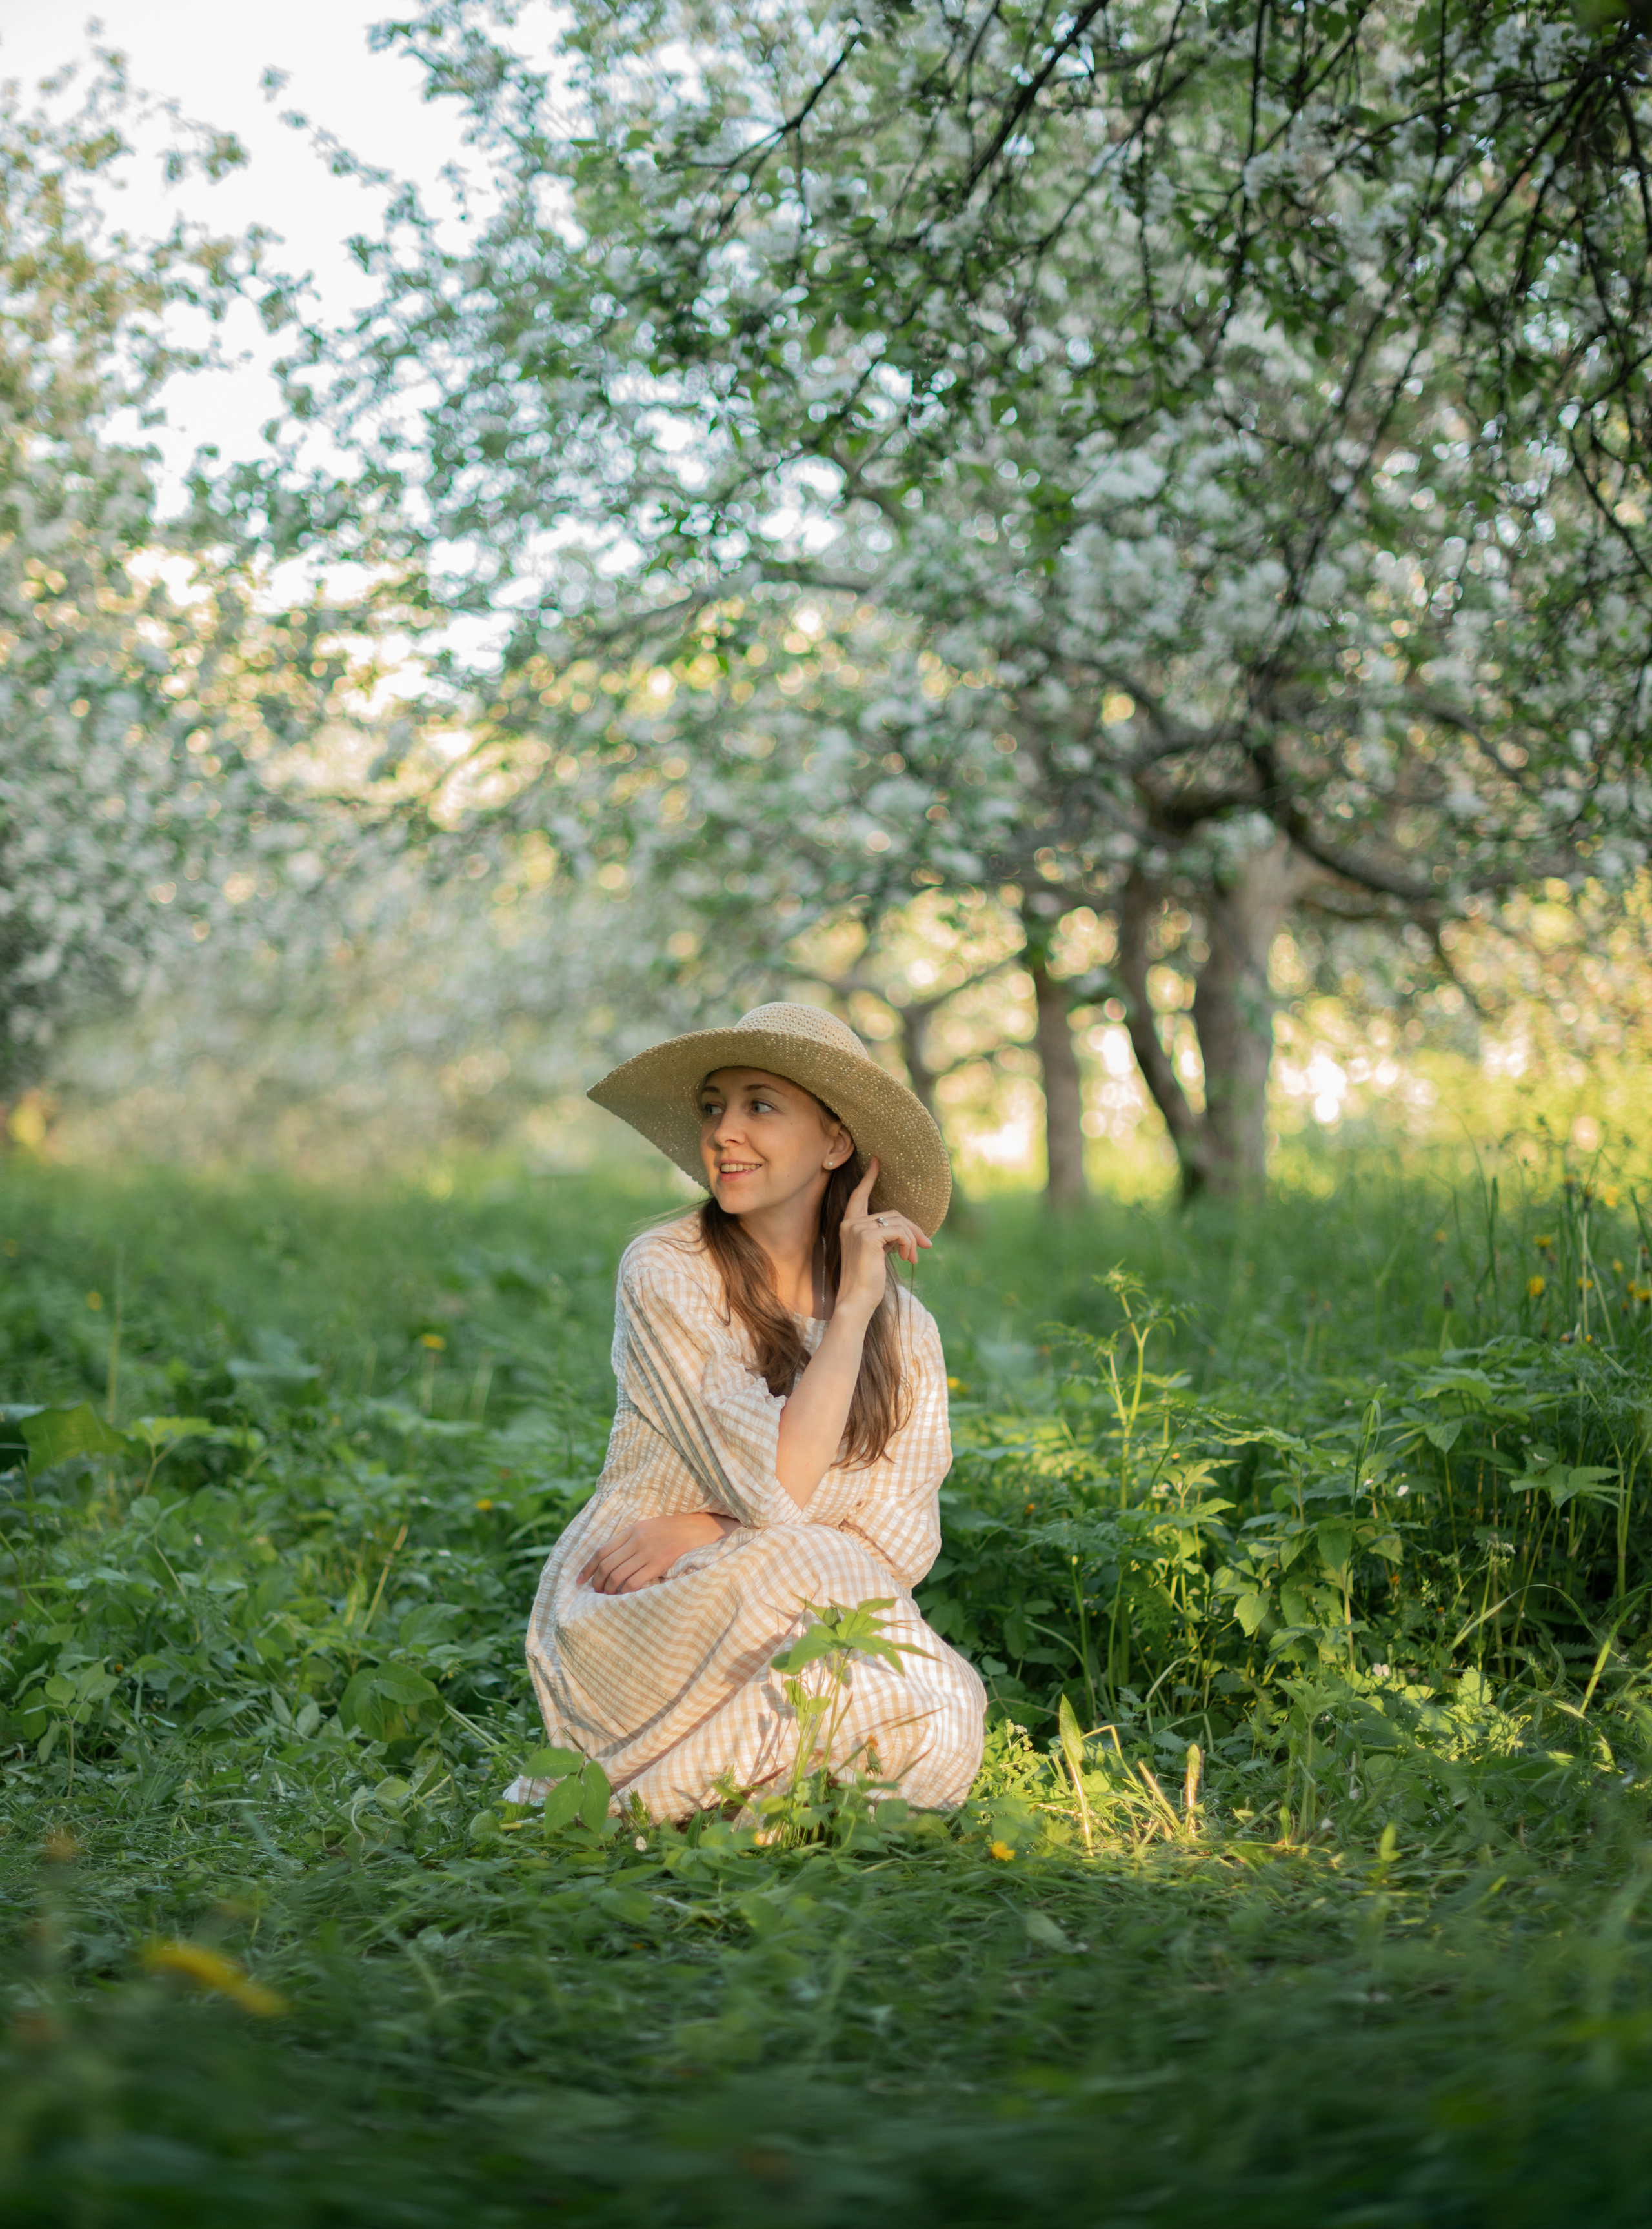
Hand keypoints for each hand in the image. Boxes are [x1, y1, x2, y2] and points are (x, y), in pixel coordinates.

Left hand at [579, 1512, 736, 1594]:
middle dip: (597, 1582)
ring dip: (609, 1590)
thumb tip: (611, 1560)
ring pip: (618, 1575)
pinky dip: (625, 1592)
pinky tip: (624, 1597)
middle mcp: (637, 1539)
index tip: (580, 1581)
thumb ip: (631, 1540)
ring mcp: (648, 1551)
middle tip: (596, 1593)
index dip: (588, 1567)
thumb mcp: (650, 1527)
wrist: (702, 1529)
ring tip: (608, 1598)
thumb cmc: (676, 1531)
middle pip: (607, 1565)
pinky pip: (635, 1581)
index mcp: (632, 1529)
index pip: (601, 1551)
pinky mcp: (660, 1562)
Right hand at [836, 1157, 931, 1322]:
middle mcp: (850, 1223)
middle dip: (913, 1229)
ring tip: (913, 1258)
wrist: (856, 1301)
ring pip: (898, 1222)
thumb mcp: (876, 1255)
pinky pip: (900, 1232)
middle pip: (892, 1213)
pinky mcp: (869, 1237)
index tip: (877, 1161)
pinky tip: (909, 1258)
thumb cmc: (867, 1282)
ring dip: (912, 1240)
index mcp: (849, 1226)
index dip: (869, 1178)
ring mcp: (858, 1229)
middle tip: (927, 1244)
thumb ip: (886, 1239)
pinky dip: (909, 1244)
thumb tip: (914, 1236)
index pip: (859, 1196)